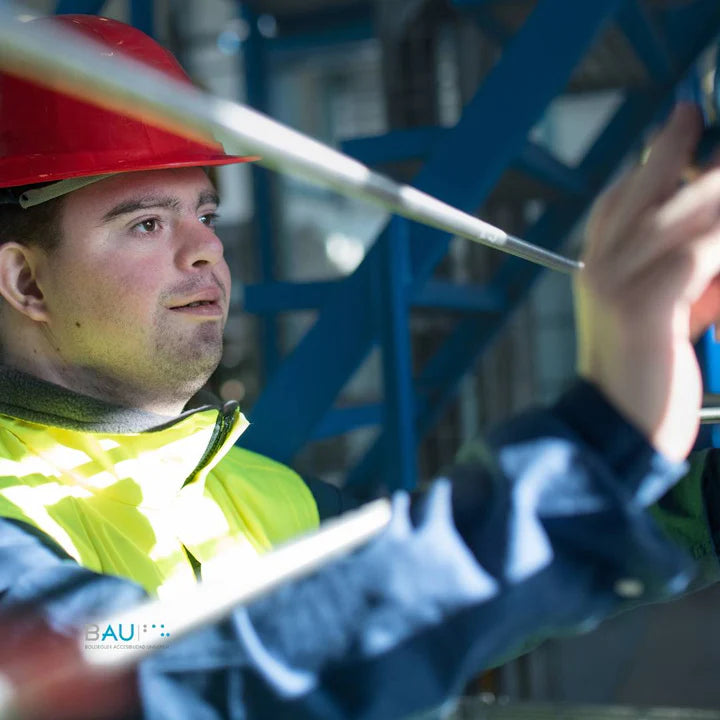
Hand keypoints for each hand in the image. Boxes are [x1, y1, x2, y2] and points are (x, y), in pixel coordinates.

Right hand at [575, 103, 719, 460]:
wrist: (617, 427)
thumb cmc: (643, 372)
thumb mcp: (660, 313)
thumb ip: (683, 273)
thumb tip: (709, 237)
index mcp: (597, 268)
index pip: (618, 201)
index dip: (654, 158)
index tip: (683, 124)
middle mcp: (598, 270)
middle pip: (636, 193)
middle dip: (672, 148)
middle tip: (692, 114)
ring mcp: (614, 287)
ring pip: (671, 218)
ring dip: (711, 191)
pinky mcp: (642, 310)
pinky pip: (692, 256)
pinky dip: (718, 241)